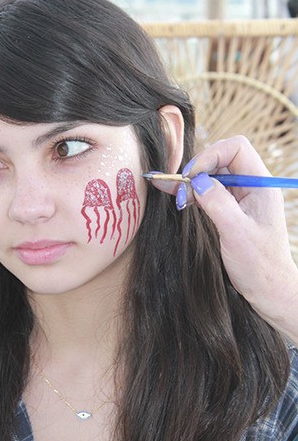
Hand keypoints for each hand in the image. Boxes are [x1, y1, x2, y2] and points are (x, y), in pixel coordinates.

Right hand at [151, 135, 297, 345]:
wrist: (268, 290)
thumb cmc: (259, 265)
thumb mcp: (236, 233)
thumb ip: (217, 202)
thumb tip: (197, 180)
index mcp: (261, 185)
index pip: (235, 149)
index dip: (211, 155)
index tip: (192, 177)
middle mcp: (252, 186)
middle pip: (221, 159)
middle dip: (198, 169)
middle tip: (180, 189)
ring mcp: (242, 197)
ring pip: (213, 175)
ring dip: (192, 182)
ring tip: (173, 194)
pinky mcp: (231, 209)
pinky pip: (210, 191)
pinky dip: (193, 193)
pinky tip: (177, 198)